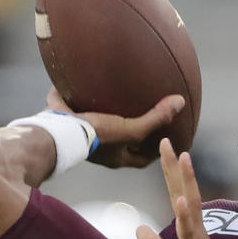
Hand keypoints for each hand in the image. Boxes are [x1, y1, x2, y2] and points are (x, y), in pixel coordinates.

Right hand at [44, 87, 184, 168]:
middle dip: (130, 133)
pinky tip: (80, 78)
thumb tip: (180, 102)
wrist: (57, 131)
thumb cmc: (97, 136)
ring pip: (95, 124)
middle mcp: (99, 150)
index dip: (154, 153)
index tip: (165, 143)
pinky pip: (71, 105)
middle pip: (120, 143)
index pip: (141, 160)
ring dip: (103, 114)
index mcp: (115, 157)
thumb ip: (155, 118)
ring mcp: (80, 135)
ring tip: (112, 98)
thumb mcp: (131, 129)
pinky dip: (76, 95)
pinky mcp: (64, 120)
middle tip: (142, 119)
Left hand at [137, 138, 233, 238]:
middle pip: (184, 191)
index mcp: (189, 230)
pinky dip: (186, 214)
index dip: (172, 173)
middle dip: (175, 167)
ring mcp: (198, 237)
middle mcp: (196, 228)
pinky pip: (191, 230)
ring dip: (186, 180)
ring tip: (182, 158)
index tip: (167, 151)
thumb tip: (139, 228)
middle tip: (167, 142)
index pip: (178, 195)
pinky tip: (182, 200)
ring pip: (191, 203)